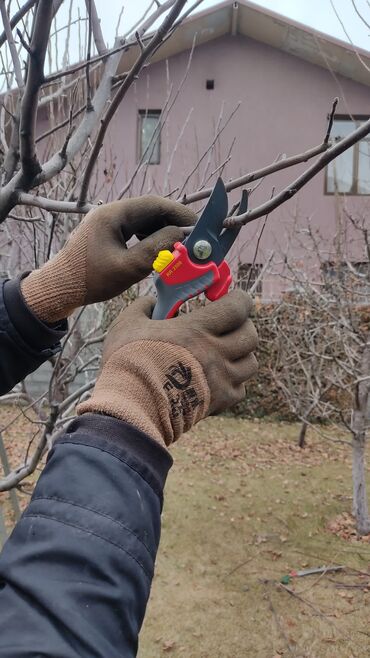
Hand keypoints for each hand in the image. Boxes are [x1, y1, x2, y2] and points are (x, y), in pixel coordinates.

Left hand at [21, 197, 195, 322]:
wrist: (60, 288)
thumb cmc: (90, 280)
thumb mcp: (128, 267)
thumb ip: (157, 249)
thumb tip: (182, 235)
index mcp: (113, 214)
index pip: (154, 204)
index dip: (179, 213)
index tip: (199, 226)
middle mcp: (111, 212)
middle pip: (150, 210)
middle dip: (174, 222)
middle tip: (194, 238)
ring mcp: (109, 222)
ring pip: (144, 220)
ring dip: (164, 230)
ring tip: (180, 245)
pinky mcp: (108, 233)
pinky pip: (135, 229)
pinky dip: (151, 237)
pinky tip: (160, 250)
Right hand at [78, 290, 257, 445]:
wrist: (129, 409)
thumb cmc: (126, 363)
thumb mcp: (127, 324)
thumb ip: (143, 307)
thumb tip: (152, 301)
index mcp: (196, 329)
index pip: (238, 308)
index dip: (240, 300)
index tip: (232, 298)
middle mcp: (215, 353)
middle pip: (251, 335)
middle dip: (243, 326)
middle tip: (229, 326)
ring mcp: (220, 380)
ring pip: (251, 363)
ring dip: (241, 355)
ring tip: (224, 353)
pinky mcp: (218, 403)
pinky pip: (240, 390)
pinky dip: (234, 383)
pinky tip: (216, 378)